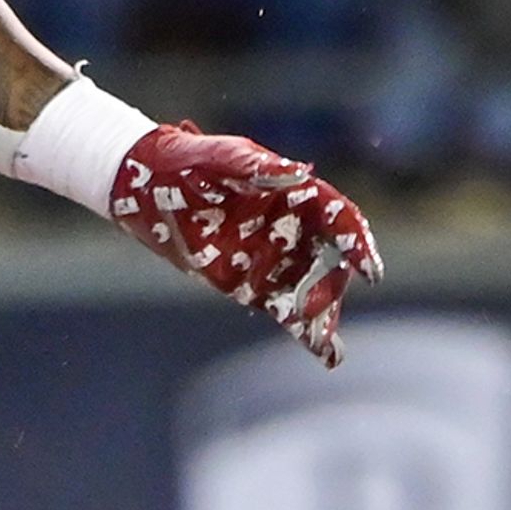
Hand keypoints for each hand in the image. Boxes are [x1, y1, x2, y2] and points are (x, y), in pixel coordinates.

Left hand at [107, 124, 381, 364]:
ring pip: (312, 290)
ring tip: (327, 345)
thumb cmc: (183, 160)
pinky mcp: (251, 286)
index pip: (339, 218)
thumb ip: (253, 165)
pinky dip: (306, 332)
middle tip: (310, 307)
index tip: (367, 269)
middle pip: (330, 261)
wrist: (142, 186)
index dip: (358, 242)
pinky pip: (285, 311)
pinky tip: (325, 354)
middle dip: (330, 287)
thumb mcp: (214, 155)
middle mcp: (293, 229)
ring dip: (324, 317)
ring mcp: (274, 259)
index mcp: (294, 193)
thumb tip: (297, 174)